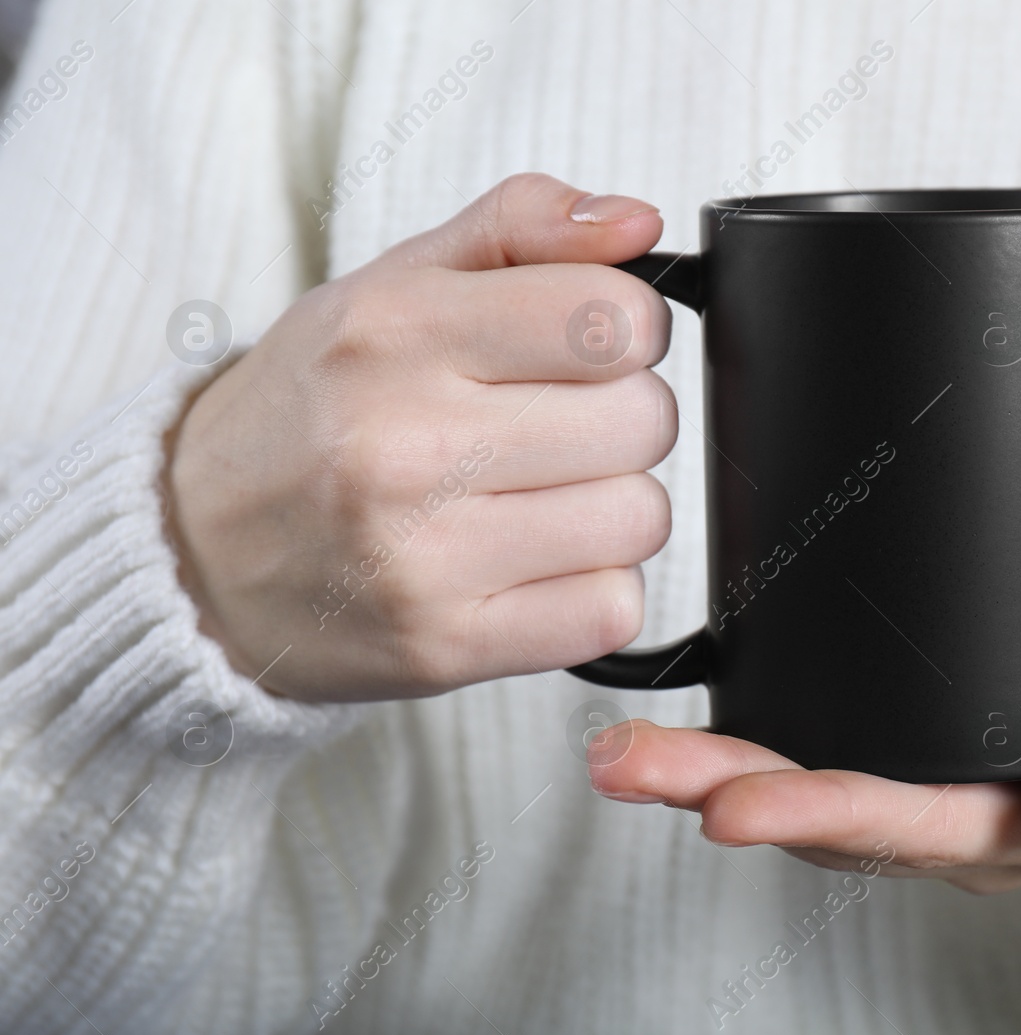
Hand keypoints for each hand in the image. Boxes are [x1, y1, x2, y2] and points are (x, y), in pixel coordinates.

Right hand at [167, 174, 676, 700]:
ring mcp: (425, 556)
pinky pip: (612, 610)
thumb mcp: (394, 284)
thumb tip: (638, 222)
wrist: (194, 550)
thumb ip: (521, 227)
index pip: (613, 318)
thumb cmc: (314, 409)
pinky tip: (535, 564)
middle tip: (558, 426)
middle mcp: (407, 444)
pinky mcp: (445, 645)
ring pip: (640, 518)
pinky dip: (595, 589)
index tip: (594, 345)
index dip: (631, 328)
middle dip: (622, 417)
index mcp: (398, 332)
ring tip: (542, 497)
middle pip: (645, 420)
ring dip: (613, 507)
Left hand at [589, 586, 1020, 893]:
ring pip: (809, 790)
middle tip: (629, 768)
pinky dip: (743, 740)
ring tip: (617, 754)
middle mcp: (967, 819)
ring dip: (709, 773)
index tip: (733, 805)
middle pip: (832, 817)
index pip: (913, 830)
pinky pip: (820, 747)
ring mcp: (935, 782)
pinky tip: (676, 724)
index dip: (823, 816)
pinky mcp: (914, 734)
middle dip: (723, 793)